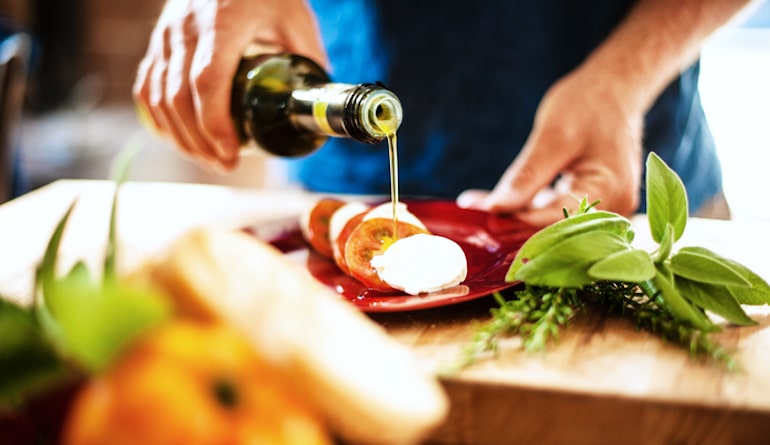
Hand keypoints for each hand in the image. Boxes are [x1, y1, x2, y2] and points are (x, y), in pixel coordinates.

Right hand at [133, 0, 326, 170]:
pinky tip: (180, 139)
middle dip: (199, 141)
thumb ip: (308, 59)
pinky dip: (159, 120)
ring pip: (158, 96)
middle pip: (178, 96)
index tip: (231, 153)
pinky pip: (147, 88)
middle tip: (224, 165)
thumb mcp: (295, 19)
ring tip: (208, 159)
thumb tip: (318, 105)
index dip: (215, 123)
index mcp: (222, 22)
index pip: (207, 81)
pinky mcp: (157, 43)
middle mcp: (185, 28)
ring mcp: (166, 35)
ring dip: (180, 136)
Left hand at [458, 66, 644, 226]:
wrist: (614, 87)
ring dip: (515, 216)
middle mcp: (613, 210)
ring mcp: (604, 208)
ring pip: (550, 222)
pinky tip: (497, 202)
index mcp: (610, 193)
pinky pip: (554, 212)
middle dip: (511, 223)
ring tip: (476, 207)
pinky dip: (527, 207)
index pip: (554, 221)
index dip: (514, 223)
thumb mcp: (554, 137)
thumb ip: (527, 176)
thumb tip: (495, 208)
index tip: (478, 217)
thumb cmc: (589, 103)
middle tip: (471, 212)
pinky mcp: (589, 202)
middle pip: (553, 228)